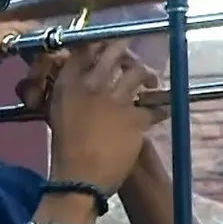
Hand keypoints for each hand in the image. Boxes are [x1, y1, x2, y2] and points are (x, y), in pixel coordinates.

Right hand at [44, 40, 161, 192]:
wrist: (79, 178)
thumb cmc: (65, 151)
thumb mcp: (58, 114)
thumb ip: (70, 94)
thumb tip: (83, 83)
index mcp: (69, 85)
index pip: (85, 51)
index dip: (100, 45)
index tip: (107, 47)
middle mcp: (92, 85)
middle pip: (114, 54)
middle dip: (126, 51)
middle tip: (132, 58)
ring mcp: (115, 100)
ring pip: (138, 73)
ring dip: (148, 75)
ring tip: (152, 82)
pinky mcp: (134, 119)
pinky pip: (154, 107)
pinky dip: (161, 108)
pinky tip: (164, 110)